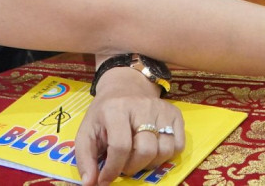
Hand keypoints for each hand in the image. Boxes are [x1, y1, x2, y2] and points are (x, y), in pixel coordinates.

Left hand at [75, 67, 184, 185]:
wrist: (125, 87)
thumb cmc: (104, 114)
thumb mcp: (87, 132)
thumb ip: (85, 159)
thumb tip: (89, 184)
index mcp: (116, 109)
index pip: (121, 146)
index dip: (113, 169)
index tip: (105, 180)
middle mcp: (142, 106)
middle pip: (146, 150)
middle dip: (133, 167)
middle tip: (124, 165)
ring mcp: (162, 109)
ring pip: (165, 150)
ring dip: (150, 163)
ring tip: (138, 157)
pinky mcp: (175, 113)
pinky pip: (178, 146)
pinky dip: (166, 155)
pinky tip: (153, 149)